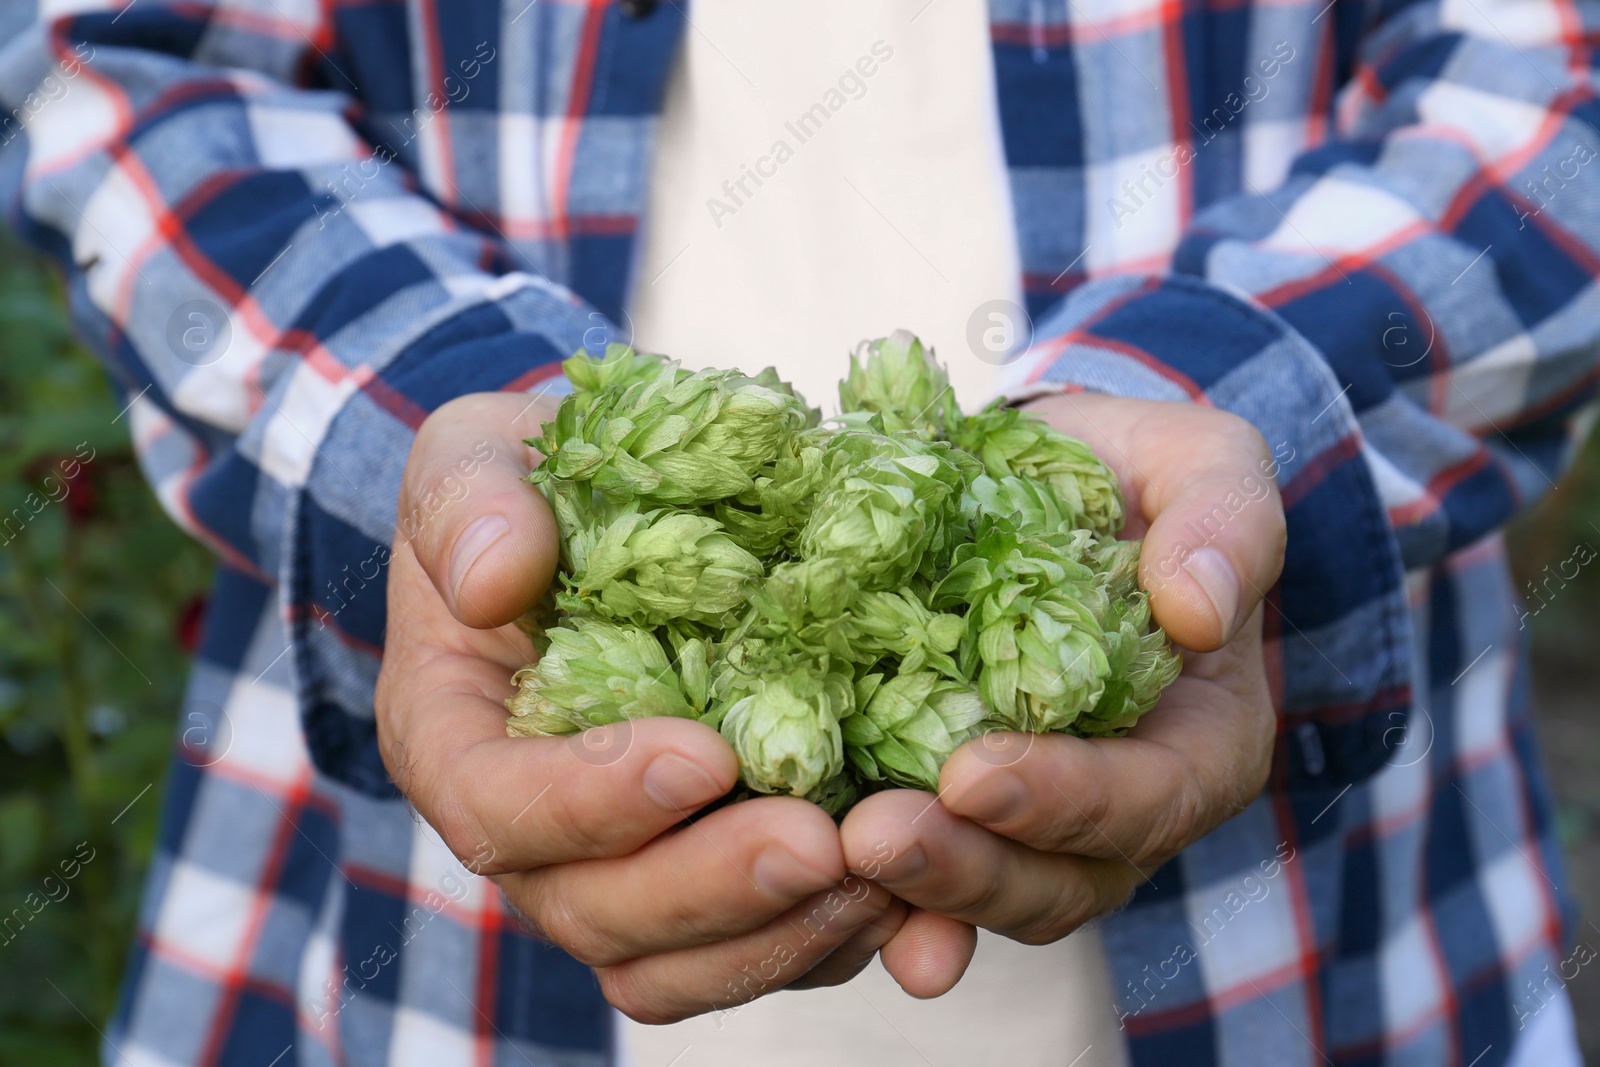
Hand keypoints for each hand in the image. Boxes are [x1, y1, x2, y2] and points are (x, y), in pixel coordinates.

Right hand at [375, 392, 904, 1023]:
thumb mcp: (479, 455)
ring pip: (681, 964)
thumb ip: (468, 504)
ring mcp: (626, 865)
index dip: (590, 802)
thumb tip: (492, 580)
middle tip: (819, 843)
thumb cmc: (539, 482)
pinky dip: (840, 936)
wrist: (620, 507)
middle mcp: (536, 831)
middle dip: (710, 891)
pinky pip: (762, 946)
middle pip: (598, 913)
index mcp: (459, 739)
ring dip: (782, 935)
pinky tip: (918, 901)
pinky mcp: (713, 875)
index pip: (497, 809)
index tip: (701, 755)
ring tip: (884, 876)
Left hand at [839, 393, 1285, 995]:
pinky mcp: (945, 801)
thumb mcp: (1199, 465)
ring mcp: (1030, 818)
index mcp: (1200, 741)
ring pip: (988, 893)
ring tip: (840, 855)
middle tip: (875, 837)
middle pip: (1061, 879)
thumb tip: (1199, 610)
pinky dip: (877, 896)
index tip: (973, 777)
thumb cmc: (1132, 478)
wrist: (1038, 482)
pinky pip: (917, 875)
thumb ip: (1224, 520)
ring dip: (915, 891)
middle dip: (970, 869)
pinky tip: (815, 893)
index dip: (1066, 801)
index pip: (1150, 798)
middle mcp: (1120, 805)